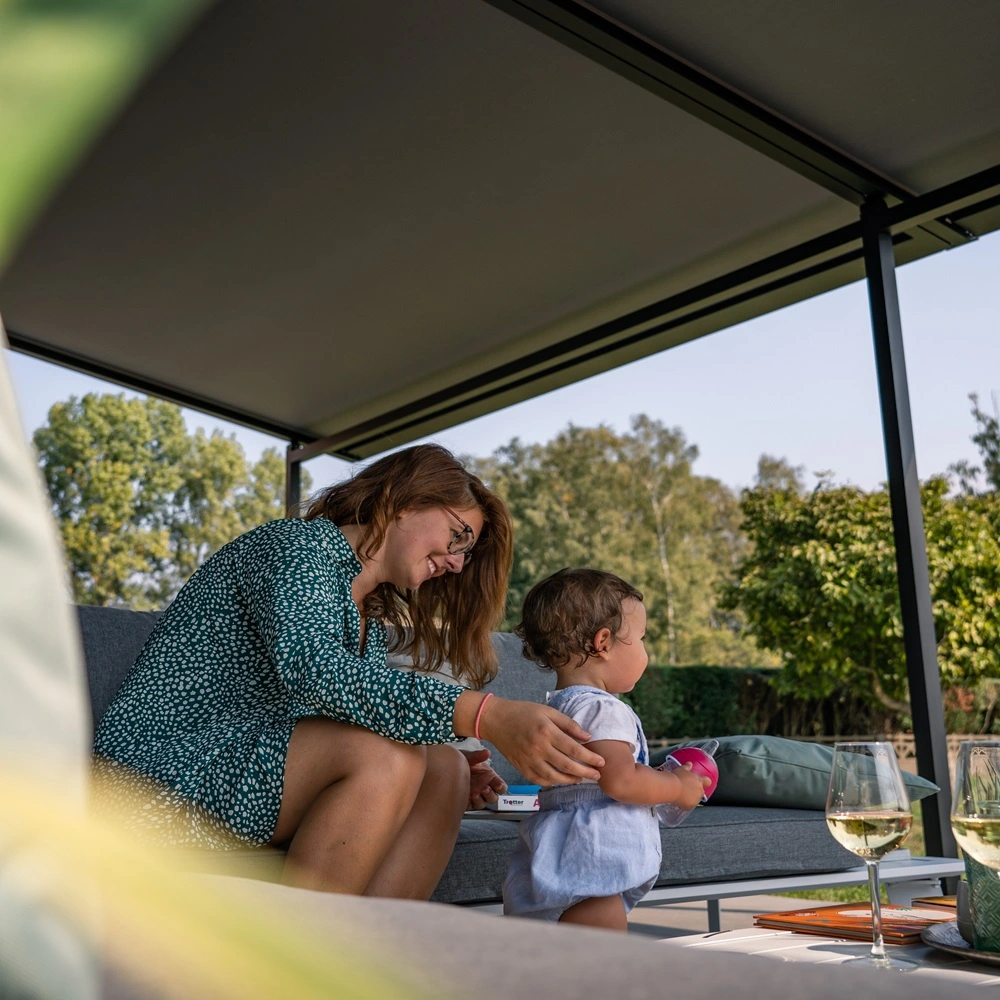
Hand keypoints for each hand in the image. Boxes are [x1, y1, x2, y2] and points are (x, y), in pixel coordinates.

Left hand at [461, 748, 506, 808]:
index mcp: (488, 776)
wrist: (443, 769)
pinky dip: (471, 802)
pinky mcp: (466, 802)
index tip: (497, 785)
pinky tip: (468, 796)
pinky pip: (472, 806)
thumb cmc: (458, 761)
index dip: (500, 786)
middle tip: (484, 788)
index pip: (500, 786)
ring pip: (483, 803)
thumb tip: (486, 753)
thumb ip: (477, 756)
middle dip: (490, 794)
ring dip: (481, 799)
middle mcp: (483, 787)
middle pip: (494, 797)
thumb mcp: (468, 757)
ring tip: (475, 792)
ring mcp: (475, 795)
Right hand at [477, 698, 604, 784]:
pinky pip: (540, 781)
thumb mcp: (548, 711)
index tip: (601, 761)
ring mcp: (529, 760)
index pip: (574, 749)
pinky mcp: (521, 768)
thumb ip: (568, 724)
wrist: (495, 720)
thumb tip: (587, 736)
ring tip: (582, 778)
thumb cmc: (523, 712)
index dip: (590, 757)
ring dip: (571, 780)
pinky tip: (562, 779)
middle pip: (567, 766)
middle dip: (586, 772)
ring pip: (554, 777)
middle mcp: (538, 748)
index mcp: (546, 732)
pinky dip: (553, 782)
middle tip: (597, 775)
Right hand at [672, 762, 711, 810]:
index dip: (705, 782)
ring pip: (695, 799)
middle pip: (701, 791)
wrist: (671, 788)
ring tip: (681, 795)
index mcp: (698, 780)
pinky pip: (689, 806)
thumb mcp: (681, 769)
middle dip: (696, 791)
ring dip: (691, 798)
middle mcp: (699, 790)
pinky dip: (685, 804)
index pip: (707, 781)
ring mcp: (696, 799)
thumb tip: (689, 764)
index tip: (702, 782)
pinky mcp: (691, 806)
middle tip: (687, 789)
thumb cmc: (676, 778)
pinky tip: (679, 801)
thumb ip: (687, 767)